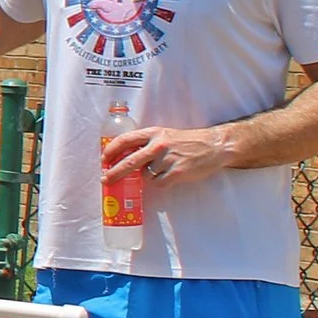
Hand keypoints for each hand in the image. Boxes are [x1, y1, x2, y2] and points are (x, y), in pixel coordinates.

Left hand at [102, 124, 233, 187]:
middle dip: (113, 173)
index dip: (111, 151)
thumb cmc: (187, 141)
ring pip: (145, 175)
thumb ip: (146, 143)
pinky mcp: (177, 172)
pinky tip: (169, 176)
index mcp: (154, 133)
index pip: (125, 140)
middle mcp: (158, 145)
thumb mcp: (165, 135)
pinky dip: (160, 183)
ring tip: (161, 170)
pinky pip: (158, 183)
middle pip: (129, 162)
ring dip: (147, 177)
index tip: (103, 159)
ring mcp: (168, 159)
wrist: (213, 145)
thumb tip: (124, 156)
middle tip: (105, 180)